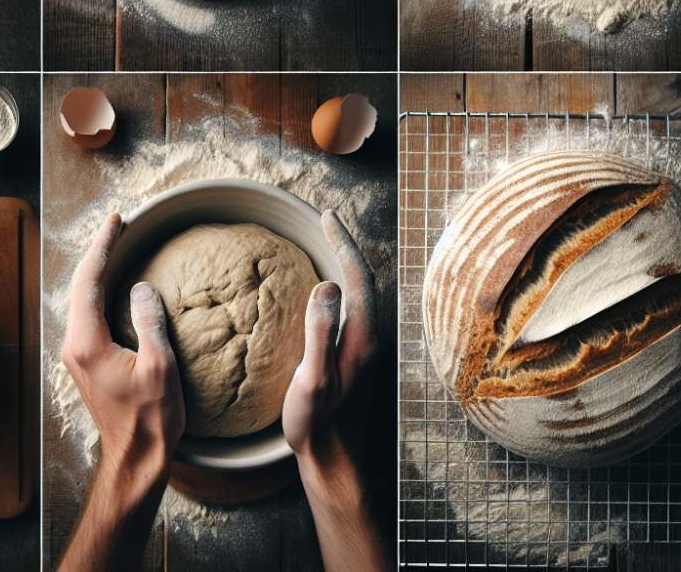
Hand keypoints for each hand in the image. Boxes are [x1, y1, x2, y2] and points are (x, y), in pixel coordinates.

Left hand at [61, 213, 184, 480]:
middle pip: (81, 285)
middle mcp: (75, 346)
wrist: (136, 457)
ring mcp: (78, 354)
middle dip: (99, 252)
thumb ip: (150, 322)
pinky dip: (100, 289)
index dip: (104, 246)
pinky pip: (89, 313)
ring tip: (116, 244)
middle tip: (118, 225)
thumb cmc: (151, 418)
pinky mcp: (86, 361)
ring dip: (98, 270)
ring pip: (83, 299)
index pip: (90, 280)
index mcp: (88, 343)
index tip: (117, 221)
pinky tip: (114, 283)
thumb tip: (142, 288)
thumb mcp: (159, 366)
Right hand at [283, 210, 378, 461]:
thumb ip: (321, 332)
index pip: (356, 277)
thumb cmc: (318, 425)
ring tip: (328, 243)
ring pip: (359, 294)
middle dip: (346, 246)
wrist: (334, 463)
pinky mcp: (355, 360)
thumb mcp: (312, 379)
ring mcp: (364, 350)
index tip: (327, 217)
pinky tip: (327, 291)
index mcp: (361, 338)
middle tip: (326, 221)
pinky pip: (351, 309)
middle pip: (362, 280)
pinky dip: (342, 286)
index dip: (342, 243)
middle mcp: (369, 339)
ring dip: (346, 264)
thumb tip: (328, 284)